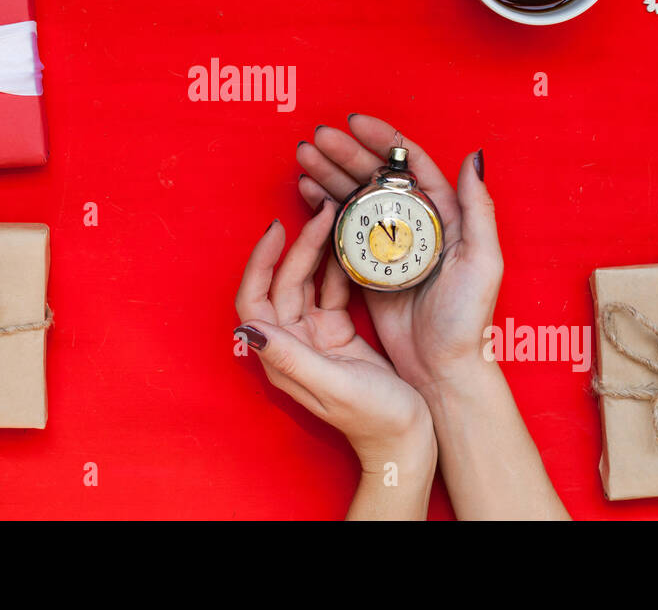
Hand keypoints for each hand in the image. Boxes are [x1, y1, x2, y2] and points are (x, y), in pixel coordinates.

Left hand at [234, 200, 433, 471]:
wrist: (409, 444)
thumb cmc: (375, 421)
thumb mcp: (334, 387)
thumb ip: (293, 358)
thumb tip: (249, 329)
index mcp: (282, 356)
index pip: (254, 299)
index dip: (260, 262)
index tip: (278, 228)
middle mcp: (291, 343)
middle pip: (283, 283)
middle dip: (299, 246)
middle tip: (323, 213)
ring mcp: (314, 336)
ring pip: (307, 282)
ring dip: (318, 251)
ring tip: (336, 217)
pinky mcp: (337, 333)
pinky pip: (331, 290)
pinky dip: (339, 266)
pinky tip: (351, 243)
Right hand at [294, 114, 502, 393]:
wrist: (442, 372)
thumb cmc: (468, 321)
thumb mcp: (483, 262)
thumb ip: (479, 209)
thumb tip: (473, 155)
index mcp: (444, 215)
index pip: (410, 164)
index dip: (383, 139)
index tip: (354, 124)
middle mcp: (415, 224)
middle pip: (376, 176)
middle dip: (345, 152)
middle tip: (317, 139)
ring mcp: (389, 245)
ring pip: (355, 198)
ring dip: (329, 174)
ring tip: (303, 158)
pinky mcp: (367, 268)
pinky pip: (342, 229)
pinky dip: (323, 207)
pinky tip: (306, 191)